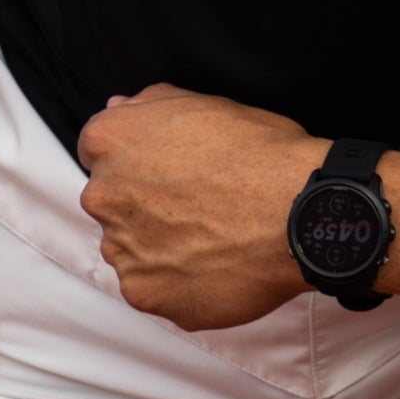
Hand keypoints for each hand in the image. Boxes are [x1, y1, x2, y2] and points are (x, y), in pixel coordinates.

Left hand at [77, 85, 317, 328]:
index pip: (99, 152)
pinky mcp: (146, 295)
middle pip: (113, 204)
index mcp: (109, 141)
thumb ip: (150, 103)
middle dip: (145, 206)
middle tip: (199, 208)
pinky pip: (156, 291)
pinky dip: (180, 285)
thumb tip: (118, 106)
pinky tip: (215, 268)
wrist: (300, 214)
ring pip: (132, 251)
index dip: (139, 161)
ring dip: (160, 248)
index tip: (170, 173)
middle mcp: (102, 196)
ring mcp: (122, 250)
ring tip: (213, 240)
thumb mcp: (207, 103)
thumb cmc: (261, 154)